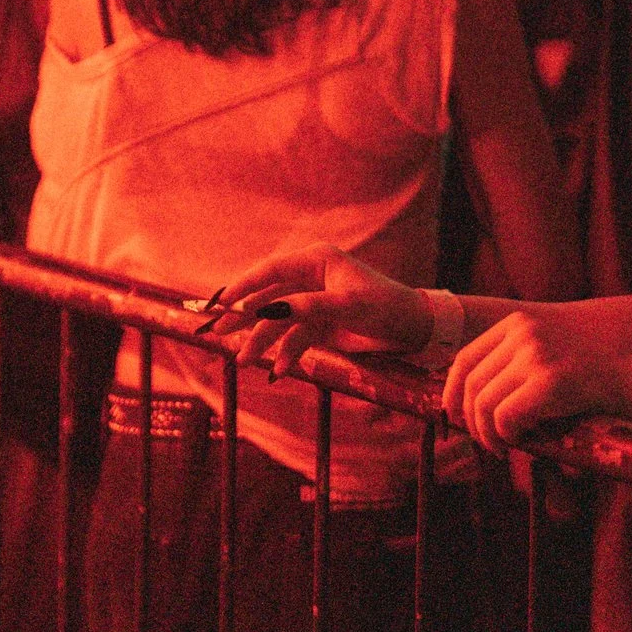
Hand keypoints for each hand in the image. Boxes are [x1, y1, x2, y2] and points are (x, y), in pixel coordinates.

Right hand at [206, 243, 431, 375]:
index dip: (243, 286)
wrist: (413, 330)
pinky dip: (286, 354)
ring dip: (261, 340)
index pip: (271, 270)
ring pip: (278, 321)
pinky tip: (279, 370)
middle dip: (244, 317)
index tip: (222, 303)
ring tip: (244, 360)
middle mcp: (311, 278)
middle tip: (218, 333)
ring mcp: (313, 302)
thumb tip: (274, 309)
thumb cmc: (386, 308)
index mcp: (317, 261)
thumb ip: (310, 307)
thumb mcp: (349, 306)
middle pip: (268, 296)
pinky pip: (294, 338)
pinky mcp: (320, 324)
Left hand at [443, 309, 626, 454]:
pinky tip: (524, 441)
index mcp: (517, 323)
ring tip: (502, 446)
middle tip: (487, 443)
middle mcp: (522, 333)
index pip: (464, 359)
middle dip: (471, 421)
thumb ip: (509, 363)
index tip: (455, 417)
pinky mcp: (549, 381)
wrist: (629, 379)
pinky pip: (506, 417)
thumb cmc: (583, 376)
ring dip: (488, 434)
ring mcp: (536, 355)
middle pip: (471, 385)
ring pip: (484, 404)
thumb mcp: (542, 352)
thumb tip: (463, 398)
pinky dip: (508, 435)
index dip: (452, 393)